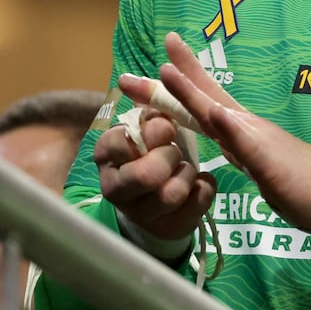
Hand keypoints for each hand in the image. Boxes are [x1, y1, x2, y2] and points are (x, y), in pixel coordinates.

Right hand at [94, 106, 214, 241]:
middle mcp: (113, 187)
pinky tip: (197, 183)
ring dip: (187, 174)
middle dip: (170, 157)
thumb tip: (140, 82)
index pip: (125, 139)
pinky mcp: (169, 227)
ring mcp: (139, 213)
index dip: (154, 132)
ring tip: (184, 169)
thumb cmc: (150, 151)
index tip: (167, 129)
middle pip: (148, 174)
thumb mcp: (147, 126)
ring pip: (172, 193)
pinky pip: (198, 202)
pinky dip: (205, 186)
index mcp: (106, 153)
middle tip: (174, 152)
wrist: (156, 197)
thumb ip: (151, 106)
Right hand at [118, 32, 310, 232]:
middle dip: (181, 76)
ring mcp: (246, 139)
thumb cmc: (303, 188)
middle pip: (205, 96)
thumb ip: (241, 139)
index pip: (205, 103)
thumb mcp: (270, 167)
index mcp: (243, 129)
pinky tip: (198, 118)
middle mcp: (241, 128)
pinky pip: (216, 130)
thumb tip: (212, 111)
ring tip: (168, 75)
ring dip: (186, 93)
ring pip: (208, 110)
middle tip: (162, 46)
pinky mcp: (250, 154)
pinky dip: (200, 118)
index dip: (182, 86)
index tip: (159, 64)